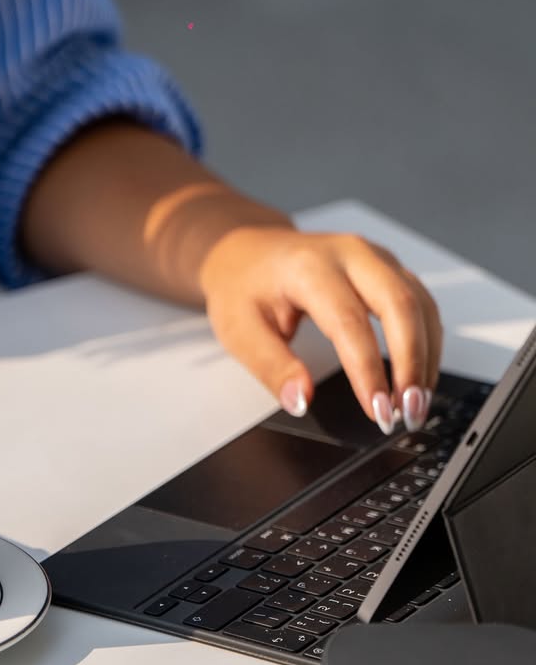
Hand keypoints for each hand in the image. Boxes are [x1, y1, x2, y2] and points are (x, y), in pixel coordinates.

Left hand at [199, 227, 442, 432]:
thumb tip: (301, 401)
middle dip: (412, 364)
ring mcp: (374, 258)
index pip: (349, 322)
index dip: (368, 371)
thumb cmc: (243, 287)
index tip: (377, 410)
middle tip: (409, 413)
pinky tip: (417, 378)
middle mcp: (349, 254)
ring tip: (415, 405)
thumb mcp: (239, 330)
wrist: (249, 251)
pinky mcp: (388, 269)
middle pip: (400, 305)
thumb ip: (271, 367)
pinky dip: (426, 343)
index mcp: (309, 267)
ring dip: (425, 357)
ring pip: (420, 304)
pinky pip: (421, 304)